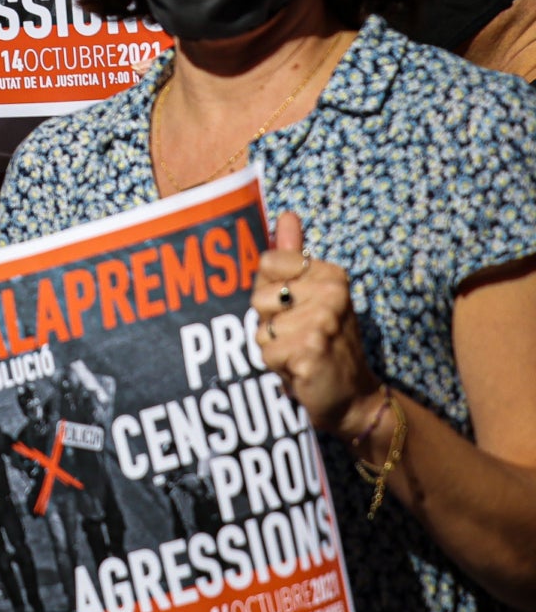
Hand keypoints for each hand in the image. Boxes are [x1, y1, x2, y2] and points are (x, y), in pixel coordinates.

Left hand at [254, 210, 379, 439]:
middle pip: (258, 297)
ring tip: (300, 352)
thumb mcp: (311, 295)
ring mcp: (322, 321)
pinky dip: (278, 367)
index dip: (270, 291)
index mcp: (330, 274)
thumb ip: (292, 257)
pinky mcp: (311, 350)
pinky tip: (302, 369)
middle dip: (269, 322)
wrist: (353, 396)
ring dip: (274, 347)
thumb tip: (286, 216)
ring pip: (260, 330)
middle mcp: (331, 293)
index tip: (296, 306)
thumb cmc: (324, 342)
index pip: (265, 263)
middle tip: (299, 335)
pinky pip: (267, 354)